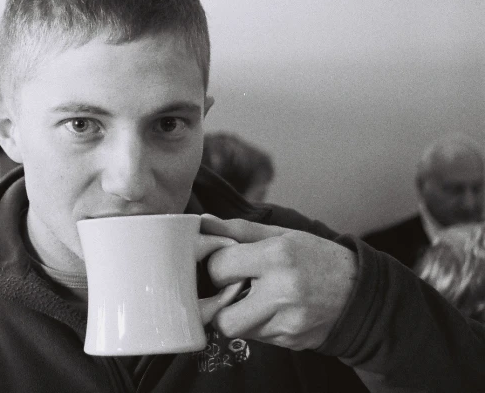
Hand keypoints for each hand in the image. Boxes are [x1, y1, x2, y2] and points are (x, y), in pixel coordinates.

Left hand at [201, 214, 357, 350]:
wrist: (362, 294)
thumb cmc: (317, 258)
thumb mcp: (283, 235)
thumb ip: (239, 231)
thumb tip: (203, 224)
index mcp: (277, 256)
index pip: (219, 267)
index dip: (217, 265)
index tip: (227, 262)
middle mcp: (282, 292)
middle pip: (222, 315)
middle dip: (219, 302)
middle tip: (233, 287)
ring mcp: (288, 321)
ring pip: (237, 330)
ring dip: (237, 315)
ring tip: (253, 298)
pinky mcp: (292, 341)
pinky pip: (256, 337)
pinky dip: (256, 324)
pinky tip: (272, 310)